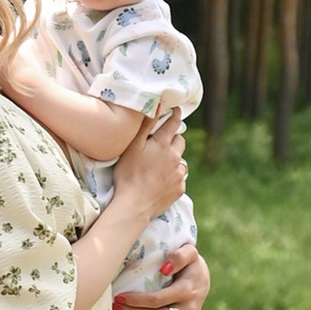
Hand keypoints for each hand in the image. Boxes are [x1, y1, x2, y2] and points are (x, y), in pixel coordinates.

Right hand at [111, 108, 186, 229]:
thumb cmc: (128, 174)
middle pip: (181, 141)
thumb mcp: (133, 146)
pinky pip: (179, 178)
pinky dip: (173, 176)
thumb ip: (146, 125)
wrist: (134, 204)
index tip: (176, 109)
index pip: (174, 123)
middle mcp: (175, 158)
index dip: (175, 114)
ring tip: (159, 166)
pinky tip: (160, 181)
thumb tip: (157, 105)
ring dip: (174, 160)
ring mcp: (179, 174)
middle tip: (161, 143)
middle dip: (174, 139)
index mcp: (163, 145)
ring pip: (181, 161)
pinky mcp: (179, 189)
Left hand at [115, 243, 207, 309]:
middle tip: (116, 308)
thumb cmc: (190, 264)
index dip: (136, 301)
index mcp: (187, 290)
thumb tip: (164, 269)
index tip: (120, 297)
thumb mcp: (189, 253)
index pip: (156, 300)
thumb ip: (179, 256)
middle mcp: (189, 309)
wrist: (204, 279)